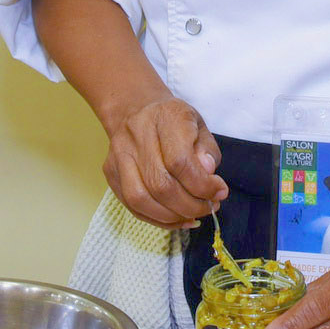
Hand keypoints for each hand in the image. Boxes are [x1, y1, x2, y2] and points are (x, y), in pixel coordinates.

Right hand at [100, 94, 226, 228]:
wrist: (136, 110)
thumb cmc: (174, 121)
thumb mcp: (200, 126)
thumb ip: (207, 151)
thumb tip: (207, 175)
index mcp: (165, 117)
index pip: (180, 161)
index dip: (202, 184)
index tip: (219, 192)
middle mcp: (136, 135)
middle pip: (160, 185)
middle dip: (189, 205)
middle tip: (208, 207)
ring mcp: (118, 155)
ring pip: (140, 199)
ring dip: (171, 216)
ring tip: (193, 216)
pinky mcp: (110, 173)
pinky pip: (131, 206)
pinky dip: (157, 219)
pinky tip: (176, 218)